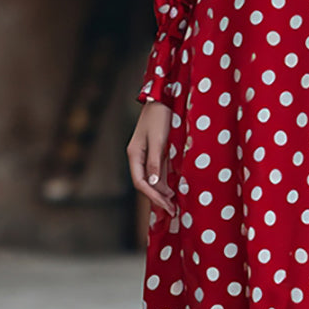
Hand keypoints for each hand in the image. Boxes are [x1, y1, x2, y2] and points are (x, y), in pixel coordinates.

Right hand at [127, 101, 176, 215]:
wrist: (163, 98)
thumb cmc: (159, 117)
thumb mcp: (158, 140)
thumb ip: (155, 162)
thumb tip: (152, 183)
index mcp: (134, 155)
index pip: (140, 182)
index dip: (153, 196)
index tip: (166, 206)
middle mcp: (138, 157)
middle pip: (145, 183)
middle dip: (158, 198)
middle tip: (172, 210)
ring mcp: (146, 155)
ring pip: (151, 179)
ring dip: (162, 192)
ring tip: (174, 203)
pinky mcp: (155, 151)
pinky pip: (158, 171)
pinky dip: (164, 182)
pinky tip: (172, 189)